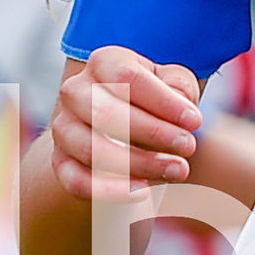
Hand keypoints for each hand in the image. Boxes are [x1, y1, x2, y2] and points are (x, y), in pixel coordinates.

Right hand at [49, 46, 202, 201]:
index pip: (126, 78)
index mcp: (103, 63)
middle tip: (188, 147)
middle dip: (153, 133)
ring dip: (138, 164)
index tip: (194, 122)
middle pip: (105, 113)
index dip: (163, 101)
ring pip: (91, 149)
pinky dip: (109, 190)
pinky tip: (143, 191)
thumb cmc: (152, 100)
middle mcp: (75, 92)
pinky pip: (76, 181)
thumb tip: (183, 106)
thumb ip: (179, 86)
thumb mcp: (171, 83)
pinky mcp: (61, 162)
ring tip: (177, 170)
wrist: (120, 128)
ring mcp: (63, 128)